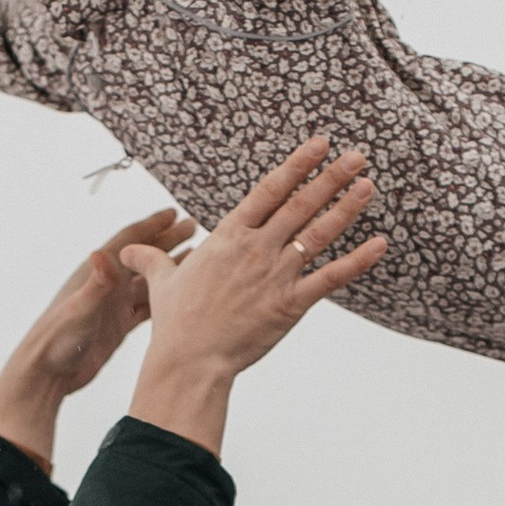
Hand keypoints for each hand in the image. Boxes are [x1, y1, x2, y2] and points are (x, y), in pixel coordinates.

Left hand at [0, 209, 192, 468]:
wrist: (48, 373)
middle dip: (166, 240)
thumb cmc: (56, 339)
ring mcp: (113, 305)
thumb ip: (96, 283)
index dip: (151, 226)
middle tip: (192, 226)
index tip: (172, 213)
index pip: (128, 242)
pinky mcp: (118, 325)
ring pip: (148, 280)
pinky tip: (179, 292)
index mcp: (96, 273)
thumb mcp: (80, 308)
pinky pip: (146, 305)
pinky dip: (163, 296)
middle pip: (141, 256)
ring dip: (168, 267)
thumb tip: (102, 253)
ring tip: (193, 255)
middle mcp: (106, 285)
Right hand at [122, 139, 387, 455]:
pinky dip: (357, 261)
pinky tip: (379, 244)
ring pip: (319, 234)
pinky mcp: (291, 304)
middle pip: (300, 204)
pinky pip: (331, 278)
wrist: (191, 360)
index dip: (297, 165)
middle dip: (331, 177)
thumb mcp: (161, 282)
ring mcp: (276, 275)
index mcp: (229, 237)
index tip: (319, 145)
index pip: (269, 190)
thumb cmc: (176, 322)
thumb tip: (125, 252)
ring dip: (346, 208)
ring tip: (368, 185)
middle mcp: (257, 249)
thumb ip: (151, 260)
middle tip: (357, 156)